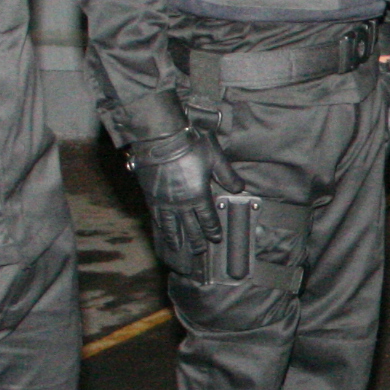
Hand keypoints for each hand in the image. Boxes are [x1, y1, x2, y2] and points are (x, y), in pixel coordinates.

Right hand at [128, 125, 244, 258]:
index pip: (208, 219)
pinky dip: (160, 227)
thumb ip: (227, 175)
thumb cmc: (190, 145)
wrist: (159, 138)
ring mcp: (164, 201)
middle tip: (200, 251)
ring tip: (178, 248)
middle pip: (190, 227)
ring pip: (171, 226)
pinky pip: (156, 217)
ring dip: (176, 238)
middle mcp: (181, 203)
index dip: (212, 230)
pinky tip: (161, 230)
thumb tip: (239, 189)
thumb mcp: (215, 157)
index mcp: (199, 195)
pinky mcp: (150, 196)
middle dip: (196, 240)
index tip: (216, 238)